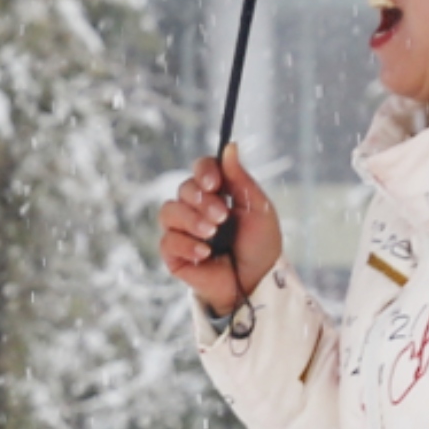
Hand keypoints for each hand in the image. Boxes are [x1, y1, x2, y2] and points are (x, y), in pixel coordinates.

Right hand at [156, 150, 283, 315]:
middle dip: (202, 202)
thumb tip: (229, 146)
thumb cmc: (261, 246)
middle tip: (222, 217)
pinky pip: (167, 239)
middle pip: (183, 188)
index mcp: (218, 193)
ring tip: (212, 234)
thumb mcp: (258, 209)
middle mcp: (196, 208)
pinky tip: (205, 253)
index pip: (200, 169)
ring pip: (168, 211)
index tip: (214, 184)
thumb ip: (241, 179)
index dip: (203, 171)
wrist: (256, 282)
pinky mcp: (173, 254)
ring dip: (192, 220)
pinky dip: (187, 244)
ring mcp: (182, 230)